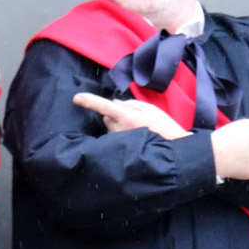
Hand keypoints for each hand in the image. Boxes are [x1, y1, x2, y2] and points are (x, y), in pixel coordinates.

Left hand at [73, 91, 188, 139]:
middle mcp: (118, 129)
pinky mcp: (119, 149)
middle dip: (113, 115)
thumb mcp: (150, 109)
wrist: (172, 150)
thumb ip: (130, 104)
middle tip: (132, 118)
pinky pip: (114, 138)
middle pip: (106, 116)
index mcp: (126, 116)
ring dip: (118, 125)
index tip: (76, 98)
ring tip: (137, 130)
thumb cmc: (163, 127)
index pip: (103, 107)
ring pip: (110, 127)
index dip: (89, 101)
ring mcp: (117, 141)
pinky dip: (121, 135)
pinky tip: (135, 138)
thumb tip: (114, 104)